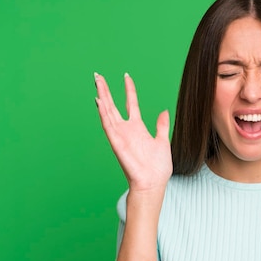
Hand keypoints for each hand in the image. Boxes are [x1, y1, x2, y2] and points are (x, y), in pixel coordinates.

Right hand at [95, 72, 171, 192]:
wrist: (153, 183)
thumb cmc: (157, 167)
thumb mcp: (162, 141)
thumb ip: (161, 126)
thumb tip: (163, 111)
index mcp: (137, 128)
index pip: (131, 104)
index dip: (129, 90)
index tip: (126, 76)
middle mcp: (126, 130)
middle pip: (113, 105)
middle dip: (106, 91)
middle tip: (98, 76)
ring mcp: (120, 136)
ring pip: (108, 113)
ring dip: (102, 98)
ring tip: (97, 84)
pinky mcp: (117, 143)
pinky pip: (108, 126)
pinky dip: (103, 114)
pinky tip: (99, 102)